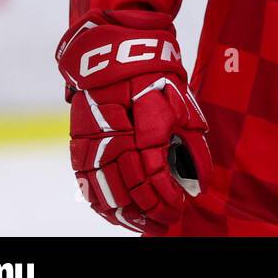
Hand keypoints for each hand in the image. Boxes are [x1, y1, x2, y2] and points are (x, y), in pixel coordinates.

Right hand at [57, 9, 211, 233]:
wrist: (113, 50)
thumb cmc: (155, 76)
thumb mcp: (182, 103)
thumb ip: (190, 143)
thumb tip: (198, 181)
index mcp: (145, 126)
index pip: (155, 177)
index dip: (168, 199)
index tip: (180, 207)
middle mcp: (116, 137)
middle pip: (130, 190)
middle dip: (150, 212)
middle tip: (165, 224)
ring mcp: (93, 141)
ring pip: (105, 191)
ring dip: (125, 214)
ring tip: (143, 226)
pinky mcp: (78, 141)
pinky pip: (86, 182)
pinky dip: (100, 202)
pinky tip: (114, 214)